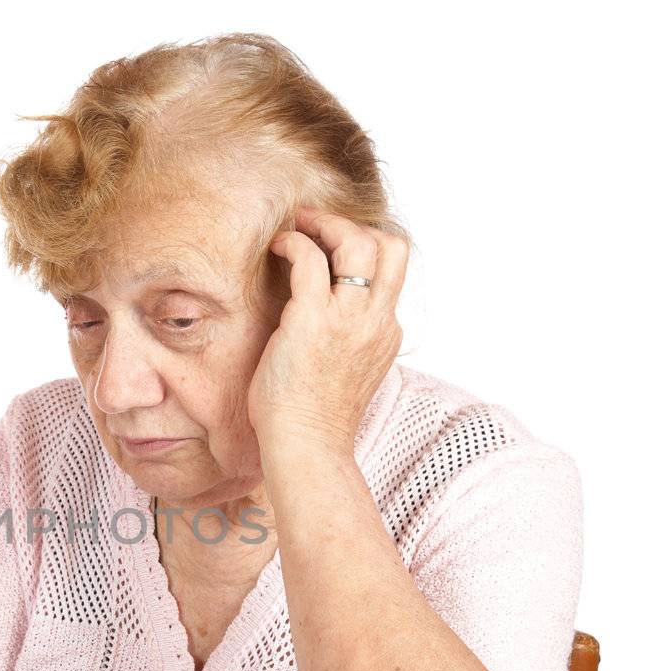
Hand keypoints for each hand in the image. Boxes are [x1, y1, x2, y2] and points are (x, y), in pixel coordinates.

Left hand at [248, 206, 410, 450]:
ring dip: (325, 224)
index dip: (366, 249)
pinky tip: (277, 248)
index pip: (392, 272)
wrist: (307, 447)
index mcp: (387, 333)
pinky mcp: (312, 320)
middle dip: (353, 225)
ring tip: (298, 227)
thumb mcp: (351, 372)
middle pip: (391, 246)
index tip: (335, 247)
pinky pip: (309, 259)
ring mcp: (348, 319)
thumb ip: (353, 341)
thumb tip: (331, 321)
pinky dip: (293, 243)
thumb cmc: (314, 418)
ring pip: (357, 242)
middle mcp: (376, 320)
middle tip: (317, 224)